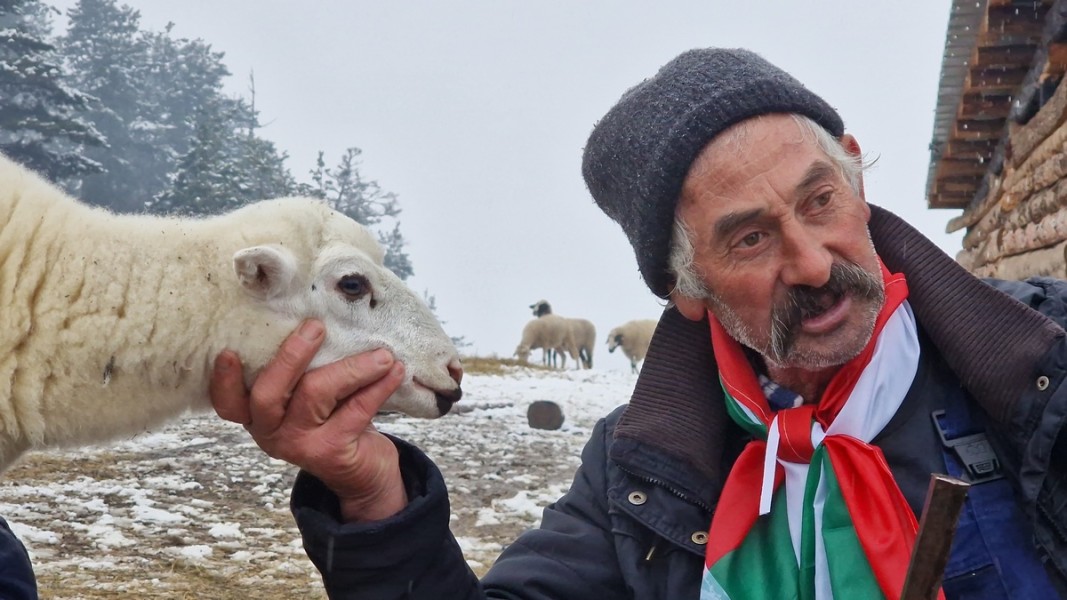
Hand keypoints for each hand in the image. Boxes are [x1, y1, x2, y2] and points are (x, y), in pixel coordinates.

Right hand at [210, 319, 408, 521]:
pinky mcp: (332, 453)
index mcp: (259, 417)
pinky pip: (356, 410)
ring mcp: (300, 446)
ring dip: (353, 368)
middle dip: (291, 356)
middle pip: (269, 394)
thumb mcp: (312, 397)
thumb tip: (324, 318)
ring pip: (316, 394)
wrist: (363, 472)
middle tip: (316, 327)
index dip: (223, 381)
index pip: (229, 404)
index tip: (227, 351)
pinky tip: (395, 372)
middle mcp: (271, 434)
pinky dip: (378, 387)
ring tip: (382, 354)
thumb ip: (307, 371)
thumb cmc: (334, 418)